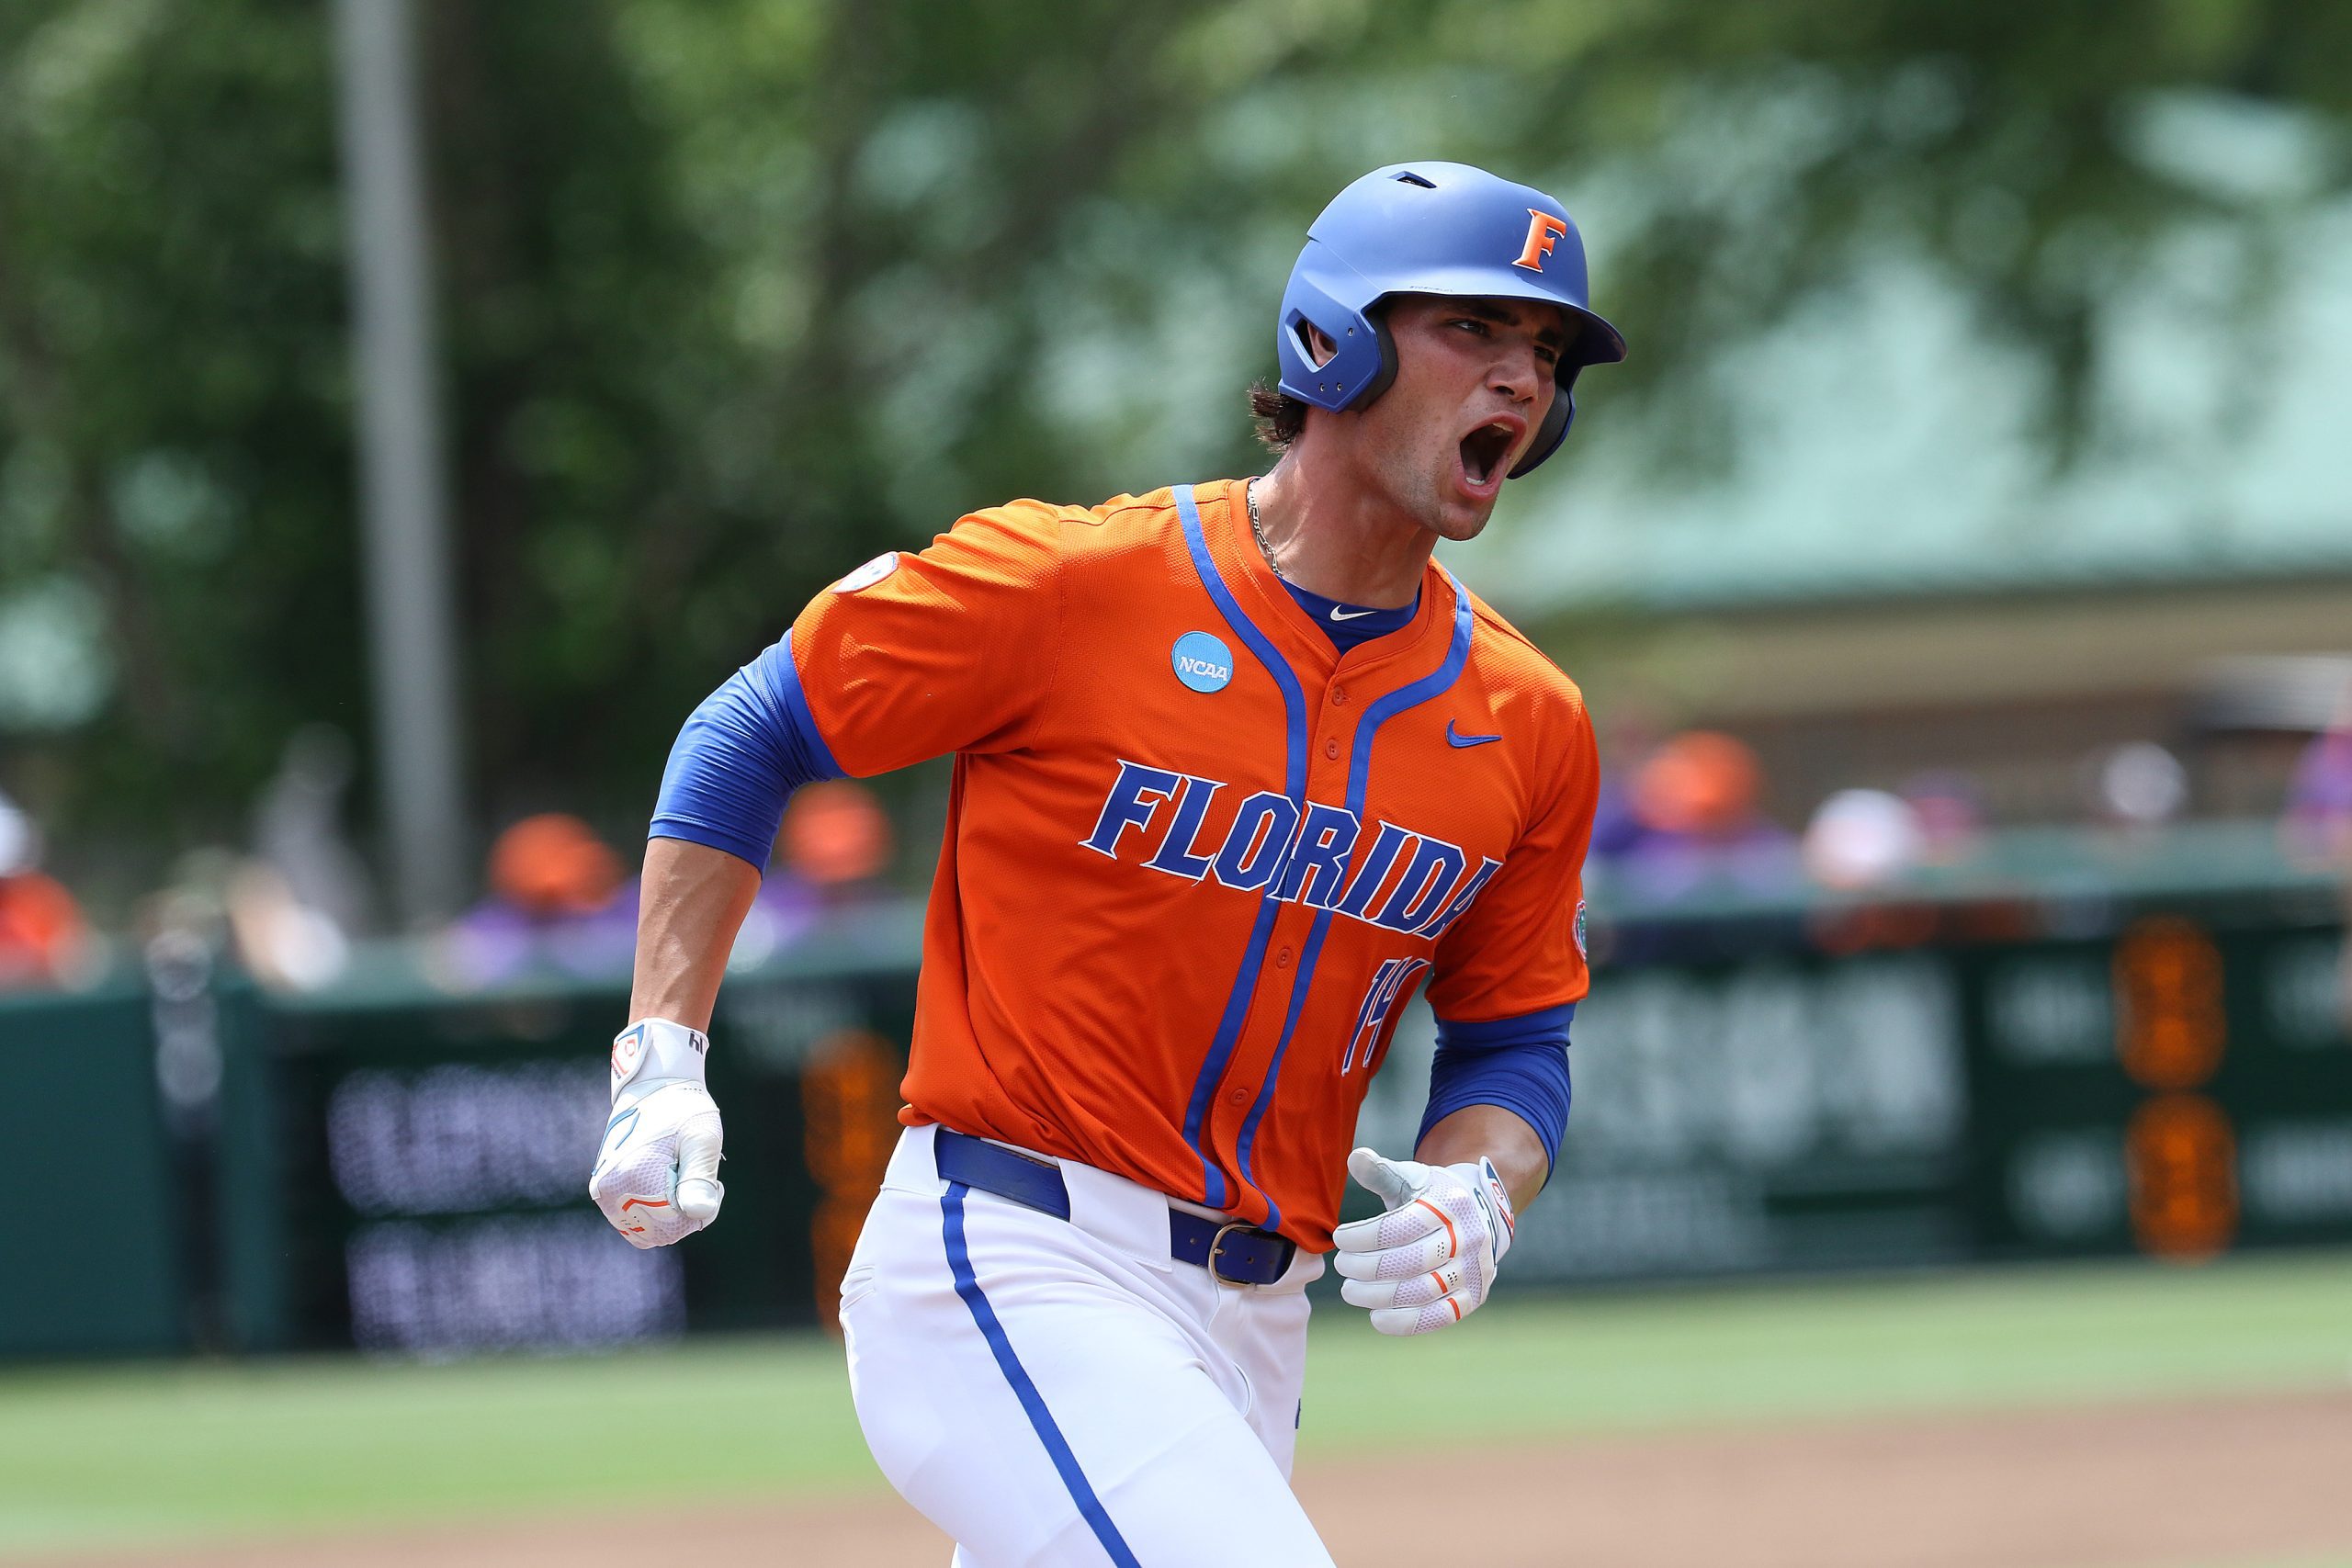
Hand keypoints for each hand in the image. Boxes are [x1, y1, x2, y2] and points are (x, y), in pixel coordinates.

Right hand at [588, 1018, 724, 1247]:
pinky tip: (669, 1184)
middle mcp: (610, 1189)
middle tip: (700, 1178)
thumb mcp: (701, 1139)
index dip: (700, 1210)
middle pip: (660, 1233)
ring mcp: (603, 1192)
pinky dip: (656, 1213)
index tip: (713, 1182)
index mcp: (634, 1176)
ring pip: (647, 1232)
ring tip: (683, 1178)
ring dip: (671, 1215)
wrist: (652, 1088)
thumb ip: (700, 1178)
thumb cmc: (683, 1110)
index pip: (675, 1226)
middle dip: (686, 1214)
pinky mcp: (603, 1191)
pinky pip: (635, 1222)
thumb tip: (699, 1213)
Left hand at [1332, 1146, 1514, 1334]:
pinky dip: (1405, 1323)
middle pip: (1410, 1262)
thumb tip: (1354, 1157)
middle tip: (1341, 1266)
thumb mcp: (1412, 1178)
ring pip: (1422, 1292)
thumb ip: (1382, 1172)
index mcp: (1450, 1204)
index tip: (1339, 1239)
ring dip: (1378, 1296)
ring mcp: (1474, 1271)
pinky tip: (1376, 1318)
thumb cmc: (1434, 1196)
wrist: (1484, 1214)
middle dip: (1367, 1267)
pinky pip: (1439, 1317)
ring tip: (1350, 1290)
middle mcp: (1468, 1238)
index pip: (1401, 1227)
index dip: (1364, 1237)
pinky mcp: (1473, 1297)